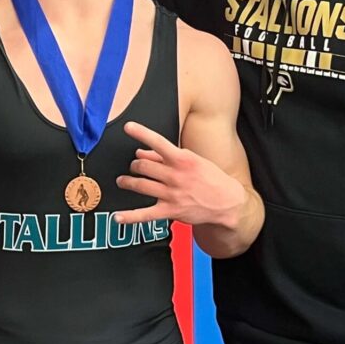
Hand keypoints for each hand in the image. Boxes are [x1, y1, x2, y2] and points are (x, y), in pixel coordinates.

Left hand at [114, 121, 246, 226]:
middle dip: (134, 165)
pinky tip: (118, 217)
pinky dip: (129, 216)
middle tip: (134, 167)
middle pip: (143, 166)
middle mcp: (176, 176)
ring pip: (140, 185)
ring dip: (127, 182)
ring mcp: (172, 194)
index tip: (128, 127)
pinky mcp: (170, 211)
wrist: (227, 203)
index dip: (141, 133)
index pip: (158, 142)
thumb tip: (141, 153)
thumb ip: (166, 157)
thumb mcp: (192, 161)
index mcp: (183, 159)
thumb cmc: (210, 178)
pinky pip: (145, 214)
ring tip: (123, 181)